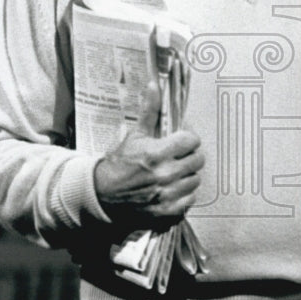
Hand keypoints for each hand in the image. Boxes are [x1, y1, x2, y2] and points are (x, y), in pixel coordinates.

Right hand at [94, 81, 203, 231]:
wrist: (102, 195)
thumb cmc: (119, 164)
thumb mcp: (134, 135)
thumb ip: (149, 111)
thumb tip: (155, 86)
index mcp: (156, 153)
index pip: (191, 140)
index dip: (187, 139)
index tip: (180, 141)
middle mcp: (164, 175)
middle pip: (197, 160)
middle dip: (188, 156)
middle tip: (176, 157)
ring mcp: (167, 195)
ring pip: (195, 179)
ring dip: (187, 175)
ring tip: (172, 173)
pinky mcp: (168, 212)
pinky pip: (190, 199)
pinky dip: (183, 195)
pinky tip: (171, 189)